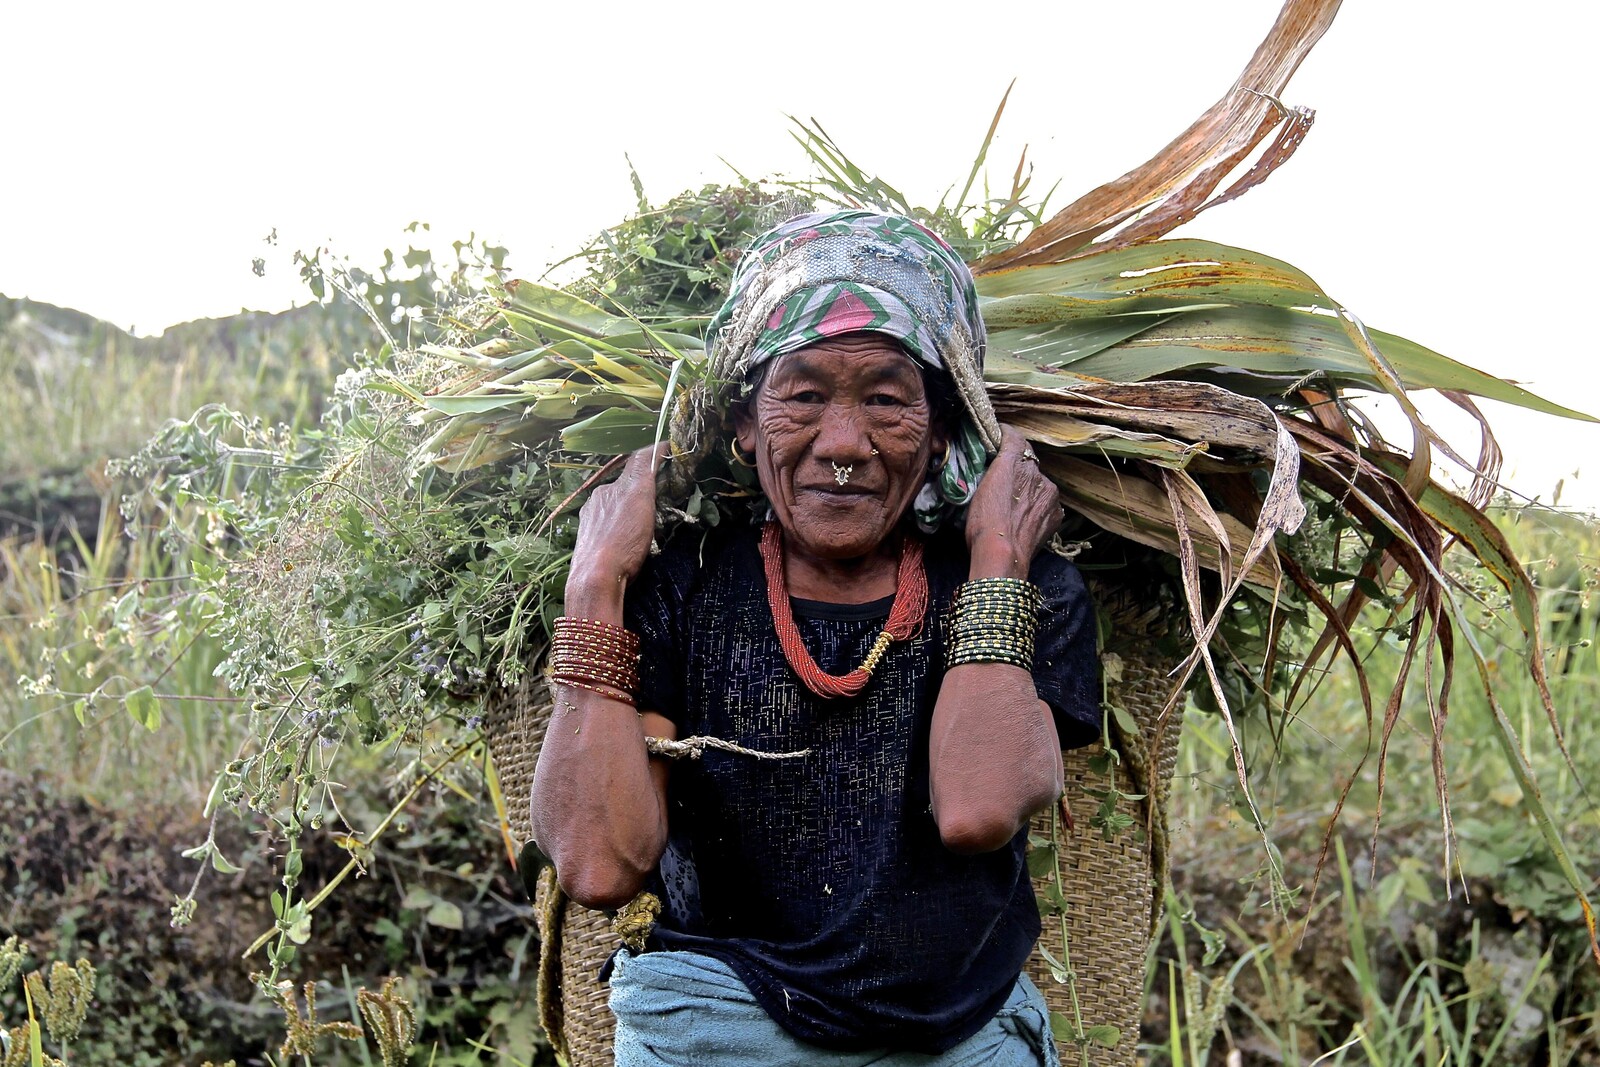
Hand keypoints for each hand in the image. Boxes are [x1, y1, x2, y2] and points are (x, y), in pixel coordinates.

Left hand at [566, 443, 669, 614]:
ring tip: (645, 525)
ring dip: (630, 510)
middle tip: (663, 498)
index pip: (636, 463)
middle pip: (625, 486)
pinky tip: (626, 542)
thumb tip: (654, 447)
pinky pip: (608, 528)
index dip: (656, 456)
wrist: (596, 580)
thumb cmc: (622, 539)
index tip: (672, 453)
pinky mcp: (588, 544)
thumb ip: (643, 469)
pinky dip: (620, 528)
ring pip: (615, 508)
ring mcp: (590, 523)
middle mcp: (596, 501)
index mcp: (609, 489)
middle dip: (642, 488)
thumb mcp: (638, 497)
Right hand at [963, 426, 1061, 578]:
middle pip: (1028, 464)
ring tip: (1014, 507)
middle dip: (1017, 469)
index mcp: (1015, 463)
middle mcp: (1037, 473)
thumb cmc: (982, 523)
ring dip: (1029, 490)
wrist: (1003, 555)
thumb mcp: (976, 489)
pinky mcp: (1057, 514)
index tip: (998, 438)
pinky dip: (1038, 507)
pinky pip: (1047, 504)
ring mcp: (1050, 494)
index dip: (1006, 436)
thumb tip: (994, 460)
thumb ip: (989, 469)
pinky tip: (1025, 519)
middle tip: (1002, 484)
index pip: (1014, 438)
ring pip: (1039, 484)